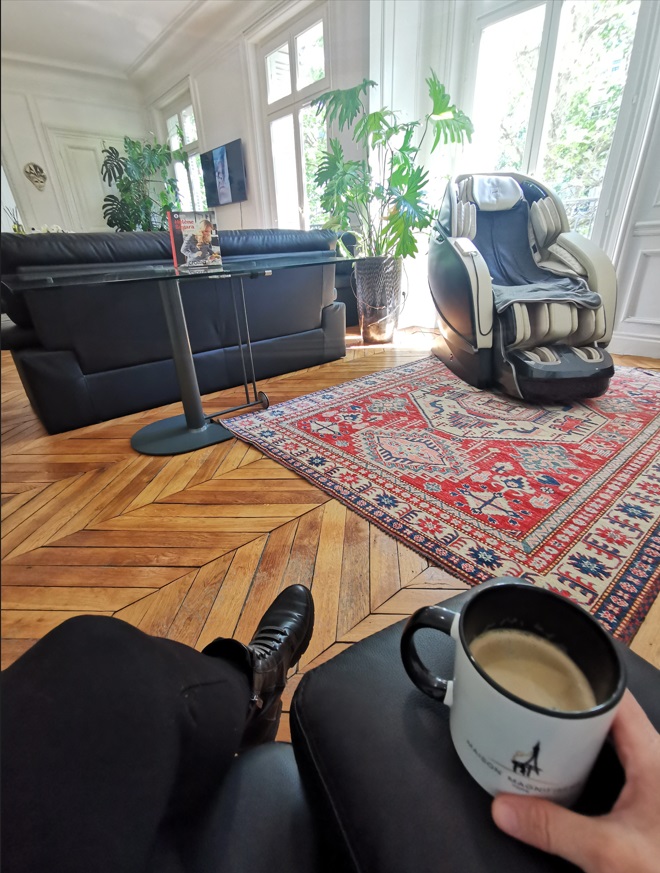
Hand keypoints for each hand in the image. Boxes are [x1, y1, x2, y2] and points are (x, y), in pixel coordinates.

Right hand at [491, 692, 659, 872]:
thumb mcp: (606, 852)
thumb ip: (552, 827)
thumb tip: (502, 807)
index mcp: (654, 755)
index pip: (616, 698)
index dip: (583, 681)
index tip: (547, 675)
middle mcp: (658, 759)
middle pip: (611, 718)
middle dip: (573, 710)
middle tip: (533, 705)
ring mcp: (656, 780)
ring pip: (615, 742)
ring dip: (582, 738)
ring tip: (542, 732)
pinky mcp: (653, 800)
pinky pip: (619, 764)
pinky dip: (592, 761)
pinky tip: (568, 770)